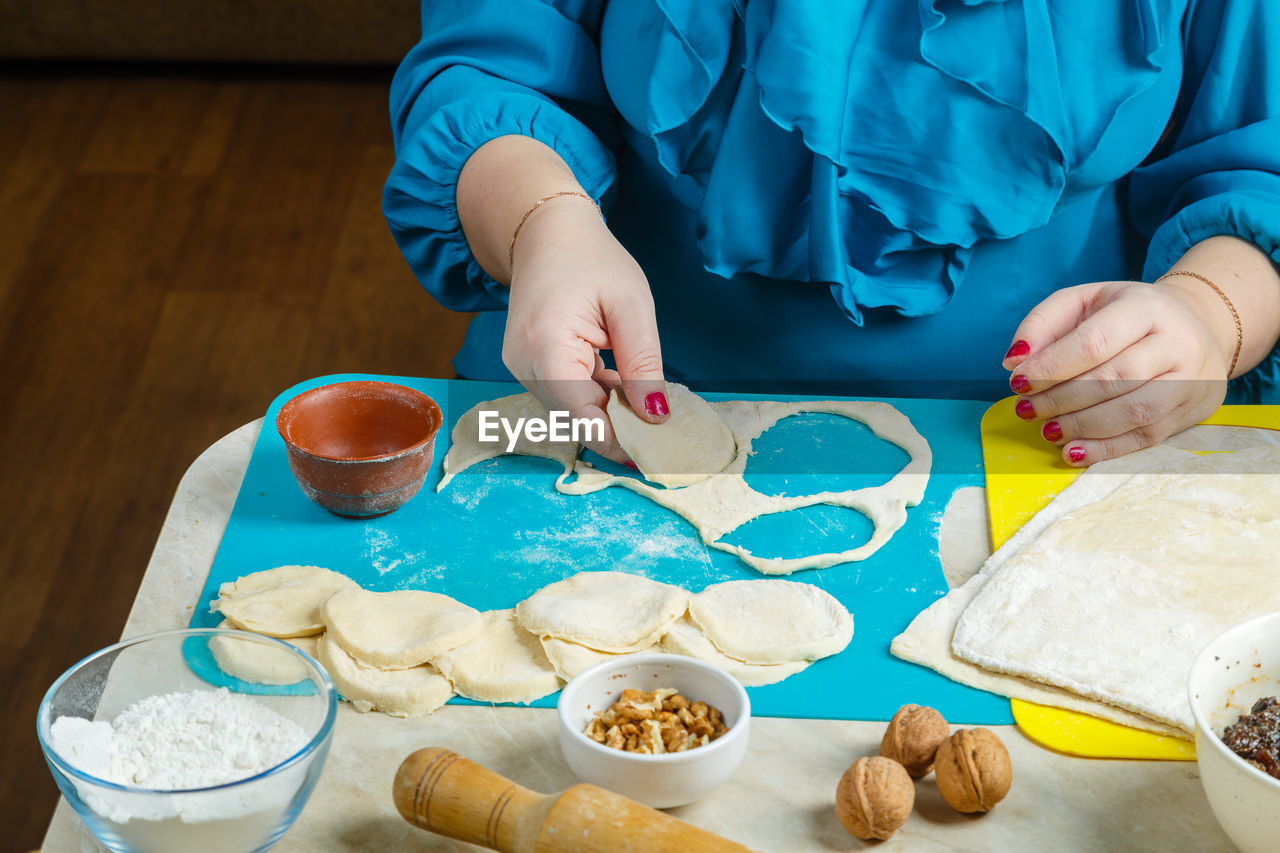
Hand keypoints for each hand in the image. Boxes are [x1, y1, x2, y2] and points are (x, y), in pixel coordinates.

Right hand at [502, 197, 668, 462]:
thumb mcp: (631, 305)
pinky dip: (596, 398)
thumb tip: (656, 417)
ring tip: (649, 408)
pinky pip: (565, 395)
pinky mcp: (527, 366)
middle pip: (575, 419)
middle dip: (620, 431)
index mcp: (545, 348)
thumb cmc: (591, 259)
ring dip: (609, 414)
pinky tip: (624, 389)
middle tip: (666, 438)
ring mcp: (520, 368)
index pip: (583, 417)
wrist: (545, 232)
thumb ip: (643, 364)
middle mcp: (523, 366)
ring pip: (571, 411)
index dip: (621, 441)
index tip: (660, 456)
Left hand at [1002, 279, 1231, 465]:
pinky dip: (1106, 449)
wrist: (1197, 324)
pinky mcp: (1192, 410)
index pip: (1095, 342)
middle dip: (1061, 400)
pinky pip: (1148, 437)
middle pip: (1114, 379)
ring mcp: (1191, 378)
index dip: (1052, 367)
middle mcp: (1176, 341)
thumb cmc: (1124, 315)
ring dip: (1082, 427)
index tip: (1018, 382)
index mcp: (1146, 306)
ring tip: (1048, 430)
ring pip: (1135, 411)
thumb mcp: (1083, 302)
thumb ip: (1043, 324)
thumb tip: (1014, 360)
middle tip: (1027, 409)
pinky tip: (1074, 451)